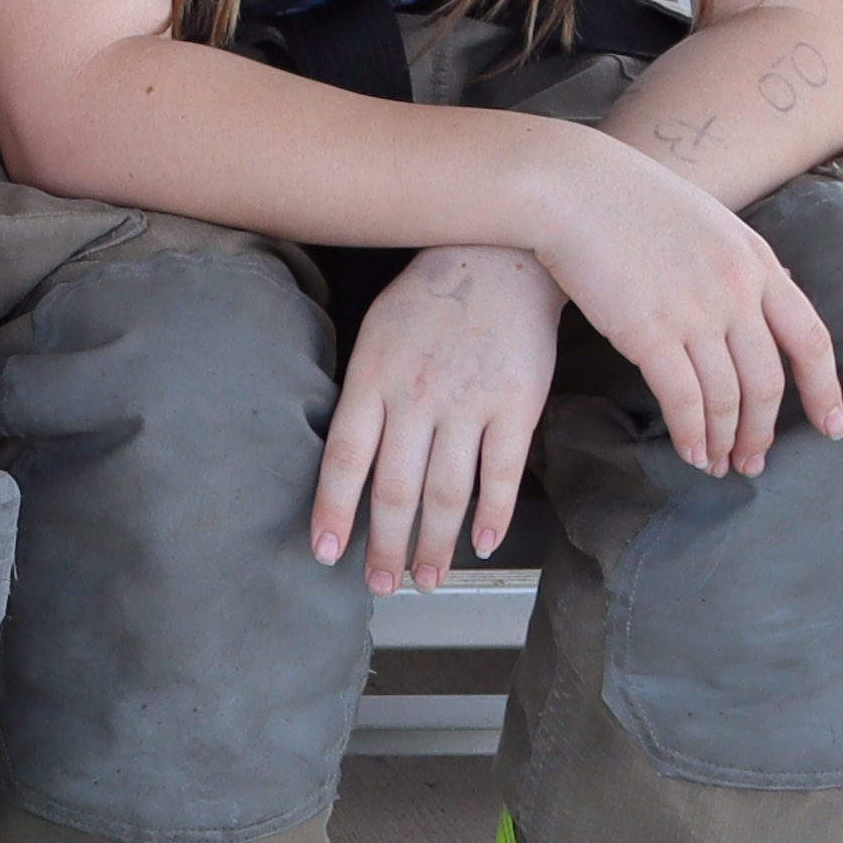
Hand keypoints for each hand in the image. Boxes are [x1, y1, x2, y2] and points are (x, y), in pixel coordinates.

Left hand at [314, 243, 564, 589]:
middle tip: (380, 586)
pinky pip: (500, 473)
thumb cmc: (431, 297)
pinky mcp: (516, 405)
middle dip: (385, 546)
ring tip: (426, 579)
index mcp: (371, 378)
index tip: (326, 553)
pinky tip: (480, 543)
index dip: (333, 511)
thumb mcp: (376, 333)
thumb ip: (363, 391)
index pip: (343, 459)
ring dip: (434, 544)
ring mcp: (468, 404)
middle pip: (395, 489)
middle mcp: (416, 397)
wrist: (502, 256)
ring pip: (446, 492)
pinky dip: (491, 515)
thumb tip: (350, 454)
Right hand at [518, 125, 842, 479]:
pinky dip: (691, 433)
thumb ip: (736, 263)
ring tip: (718, 464)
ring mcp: (697, 312)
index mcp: (757, 262)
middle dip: (763, 429)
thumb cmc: (625, 196)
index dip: (824, 390)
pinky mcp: (650, 332)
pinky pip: (684, 399)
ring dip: (725, 439)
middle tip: (754, 460)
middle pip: (768, 381)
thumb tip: (758, 299)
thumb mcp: (706, 220)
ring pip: (727, 397)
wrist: (569, 185)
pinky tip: (690, 452)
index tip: (831, 427)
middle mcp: (738, 291)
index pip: (810, 339)